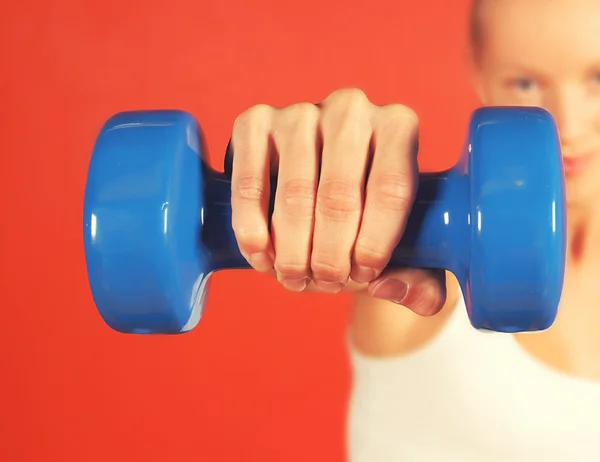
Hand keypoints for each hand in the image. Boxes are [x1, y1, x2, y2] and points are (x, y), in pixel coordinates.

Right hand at [229, 88, 445, 315]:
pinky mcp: (254, 122)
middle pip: (339, 196)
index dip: (374, 243)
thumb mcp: (404, 246)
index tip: (362, 276)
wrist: (316, 186)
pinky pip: (249, 183)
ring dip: (291, 250)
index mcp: (397, 127)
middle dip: (330, 256)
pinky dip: (252, 228)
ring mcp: (299, 112)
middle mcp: (350, 109)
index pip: (391, 188)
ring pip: (295, 194)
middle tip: (325, 283)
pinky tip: (260, 255)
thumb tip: (391, 288)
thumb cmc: (366, 216)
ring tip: (293, 277)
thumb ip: (419, 277)